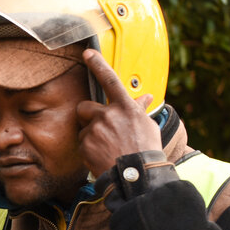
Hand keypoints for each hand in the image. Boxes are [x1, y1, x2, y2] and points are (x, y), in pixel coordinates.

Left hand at [74, 50, 163, 177]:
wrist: (137, 176)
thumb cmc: (145, 151)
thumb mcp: (147, 126)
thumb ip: (140, 110)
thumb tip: (146, 97)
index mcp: (125, 107)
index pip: (109, 79)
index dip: (98, 64)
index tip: (87, 53)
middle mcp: (108, 115)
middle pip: (84, 107)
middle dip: (87, 116)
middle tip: (100, 129)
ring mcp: (96, 130)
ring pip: (83, 128)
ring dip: (90, 135)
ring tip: (105, 147)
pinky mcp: (86, 145)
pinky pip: (81, 144)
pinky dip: (88, 150)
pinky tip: (101, 156)